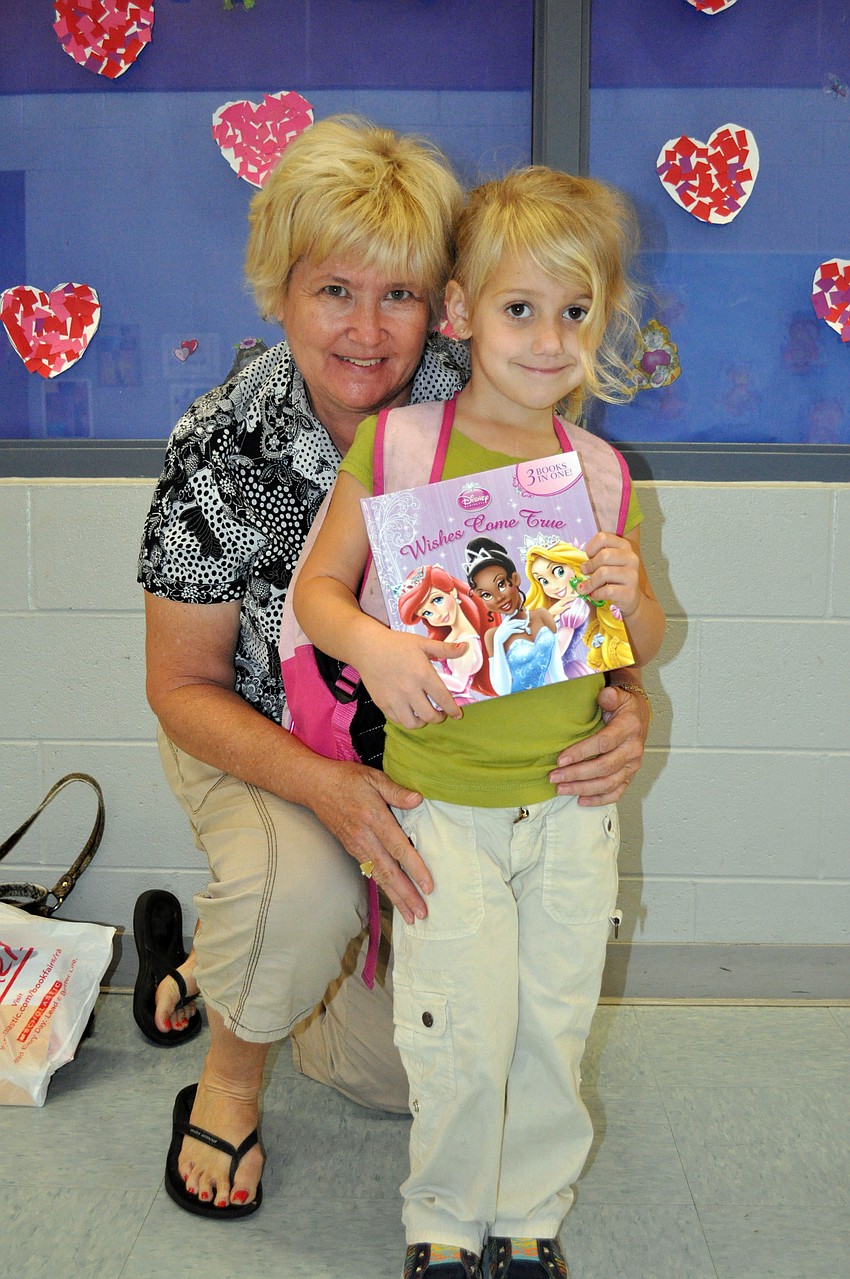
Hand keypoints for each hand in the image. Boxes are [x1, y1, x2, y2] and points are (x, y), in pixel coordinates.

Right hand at [308, 759, 431, 924]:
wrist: (315, 786)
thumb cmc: (347, 779)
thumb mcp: (374, 777)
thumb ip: (396, 791)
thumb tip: (418, 799)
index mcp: (374, 818)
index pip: (398, 848)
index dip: (414, 868)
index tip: (428, 885)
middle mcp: (365, 837)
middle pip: (389, 871)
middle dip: (406, 894)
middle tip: (422, 913)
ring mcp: (356, 846)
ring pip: (379, 876)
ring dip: (396, 897)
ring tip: (410, 915)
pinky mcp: (352, 849)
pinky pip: (370, 872)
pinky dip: (383, 888)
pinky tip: (394, 898)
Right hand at [357, 628, 465, 728]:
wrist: (367, 647)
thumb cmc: (396, 644)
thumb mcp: (422, 643)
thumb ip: (445, 649)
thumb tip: (465, 648)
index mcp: (423, 674)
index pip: (443, 699)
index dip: (453, 710)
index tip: (457, 714)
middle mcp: (409, 689)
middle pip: (429, 716)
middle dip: (439, 718)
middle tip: (441, 714)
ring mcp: (394, 698)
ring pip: (413, 723)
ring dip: (422, 722)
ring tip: (424, 716)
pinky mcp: (382, 703)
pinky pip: (397, 719)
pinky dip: (406, 719)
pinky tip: (409, 712)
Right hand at [493, 614, 530, 643]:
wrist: (497, 639)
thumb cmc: (500, 635)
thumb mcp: (502, 629)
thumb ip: (506, 626)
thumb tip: (511, 626)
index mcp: (504, 623)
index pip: (508, 616)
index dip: (513, 613)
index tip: (516, 610)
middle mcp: (505, 624)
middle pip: (514, 621)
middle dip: (520, 620)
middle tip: (525, 621)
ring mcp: (507, 627)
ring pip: (515, 624)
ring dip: (521, 624)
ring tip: (525, 624)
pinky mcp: (508, 631)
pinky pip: (515, 630)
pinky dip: (519, 630)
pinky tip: (522, 631)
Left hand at [548, 682, 649, 805]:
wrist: (638, 714)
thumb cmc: (623, 706)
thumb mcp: (617, 695)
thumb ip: (610, 696)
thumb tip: (605, 694)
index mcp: (629, 728)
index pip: (604, 743)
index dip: (581, 752)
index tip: (560, 760)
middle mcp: (633, 749)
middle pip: (604, 767)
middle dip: (577, 774)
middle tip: (554, 777)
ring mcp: (633, 765)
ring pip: (609, 783)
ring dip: (583, 788)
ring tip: (561, 789)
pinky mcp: (630, 776)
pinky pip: (617, 792)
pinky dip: (599, 799)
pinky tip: (581, 800)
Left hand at [578, 532, 641, 618]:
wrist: (630, 598)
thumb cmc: (614, 578)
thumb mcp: (607, 563)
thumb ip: (596, 557)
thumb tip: (582, 565)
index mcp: (624, 546)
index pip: (603, 537)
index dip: (591, 547)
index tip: (589, 557)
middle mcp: (630, 558)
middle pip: (604, 555)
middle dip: (590, 565)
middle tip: (585, 572)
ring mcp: (632, 575)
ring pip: (604, 573)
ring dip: (590, 582)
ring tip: (586, 588)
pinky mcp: (630, 592)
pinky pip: (608, 590)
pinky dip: (596, 594)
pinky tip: (595, 595)